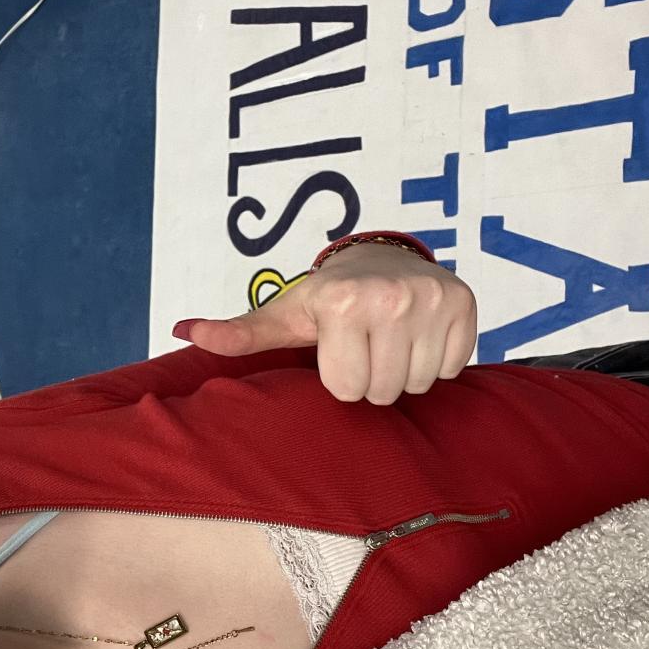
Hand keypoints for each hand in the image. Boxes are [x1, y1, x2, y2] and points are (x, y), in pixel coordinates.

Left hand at [176, 243, 477, 403]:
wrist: (382, 256)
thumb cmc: (326, 296)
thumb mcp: (284, 314)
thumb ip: (239, 332)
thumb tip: (183, 331)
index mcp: (340, 303)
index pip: (345, 388)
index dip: (338, 378)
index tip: (336, 350)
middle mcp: (390, 297)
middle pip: (382, 391)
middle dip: (370, 379)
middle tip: (363, 348)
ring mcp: (432, 299)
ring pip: (417, 384)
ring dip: (401, 373)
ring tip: (388, 343)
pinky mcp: (465, 305)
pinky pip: (451, 369)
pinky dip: (434, 362)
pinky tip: (416, 337)